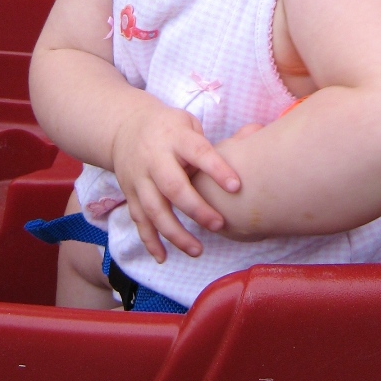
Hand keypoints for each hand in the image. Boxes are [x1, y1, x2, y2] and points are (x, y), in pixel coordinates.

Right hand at [111, 97, 240, 262]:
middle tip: (219, 224)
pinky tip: (163, 257)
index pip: (198, 152)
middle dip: (196, 209)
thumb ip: (213, 141)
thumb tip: (255, 133)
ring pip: (154, 210)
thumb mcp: (188, 123)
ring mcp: (140, 178)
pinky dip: (149, 240)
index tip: (236, 186)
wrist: (124, 127)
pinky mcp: (130, 194)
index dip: (216, 169)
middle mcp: (155, 159)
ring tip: (197, 250)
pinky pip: (139, 220)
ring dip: (175, 233)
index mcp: (175, 138)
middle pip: (173, 187)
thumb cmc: (168, 128)